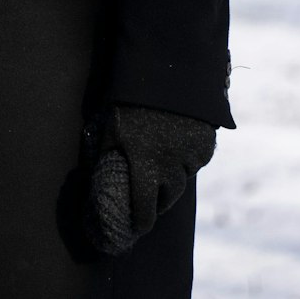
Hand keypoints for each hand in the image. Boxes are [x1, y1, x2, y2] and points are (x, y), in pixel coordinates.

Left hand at [84, 102, 216, 255]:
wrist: (166, 72)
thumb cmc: (129, 101)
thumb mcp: (112, 129)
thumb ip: (106, 156)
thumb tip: (93, 177)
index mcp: (145, 164)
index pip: (145, 207)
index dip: (142, 221)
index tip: (139, 227)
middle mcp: (171, 165)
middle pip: (168, 196)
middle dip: (159, 201)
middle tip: (152, 201)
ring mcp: (191, 154)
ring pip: (184, 178)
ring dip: (174, 179)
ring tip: (164, 171)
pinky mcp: (206, 143)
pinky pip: (197, 161)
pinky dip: (188, 161)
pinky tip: (178, 148)